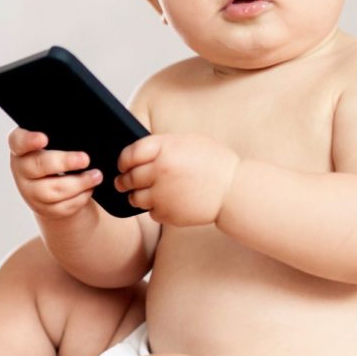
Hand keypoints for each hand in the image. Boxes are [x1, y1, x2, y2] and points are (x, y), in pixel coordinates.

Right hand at [7, 128, 103, 219]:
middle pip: (38, 166)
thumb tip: (83, 133)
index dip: (29, 140)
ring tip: (96, 175)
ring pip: (51, 191)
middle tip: (85, 159)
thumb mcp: (57, 142)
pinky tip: (89, 189)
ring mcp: (29, 191)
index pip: (17, 141)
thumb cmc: (57, 155)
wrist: (55, 182)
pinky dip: (79, 198)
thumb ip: (62, 136)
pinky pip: (60, 207)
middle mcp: (21, 169)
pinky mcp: (42, 208)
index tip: (44, 138)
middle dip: (64, 162)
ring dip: (78, 183)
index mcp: (21, 147)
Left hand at [115, 133, 239, 226]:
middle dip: (124, 181)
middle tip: (123, 182)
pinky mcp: (168, 214)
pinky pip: (151, 213)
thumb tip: (139, 151)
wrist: (234, 191)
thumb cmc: (214, 163)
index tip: (122, 165)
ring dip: (137, 196)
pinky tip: (167, 203)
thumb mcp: (189, 141)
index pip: (129, 154)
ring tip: (145, 193)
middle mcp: (160, 171)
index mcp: (165, 149)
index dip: (123, 160)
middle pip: (129, 178)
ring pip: (135, 198)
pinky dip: (155, 209)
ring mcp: (163, 194)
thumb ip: (163, 144)